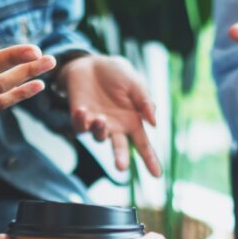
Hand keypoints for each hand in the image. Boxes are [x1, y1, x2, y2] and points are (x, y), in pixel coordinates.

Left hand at [60, 55, 161, 175]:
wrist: (91, 63)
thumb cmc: (117, 74)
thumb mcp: (136, 83)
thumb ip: (145, 102)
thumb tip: (154, 123)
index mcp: (132, 121)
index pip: (143, 145)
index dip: (150, 160)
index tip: (157, 175)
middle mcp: (116, 127)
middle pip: (120, 149)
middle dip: (121, 158)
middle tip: (121, 167)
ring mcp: (97, 124)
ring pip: (99, 137)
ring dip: (100, 130)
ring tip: (100, 119)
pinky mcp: (80, 118)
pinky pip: (80, 127)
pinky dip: (81, 120)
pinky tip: (83, 109)